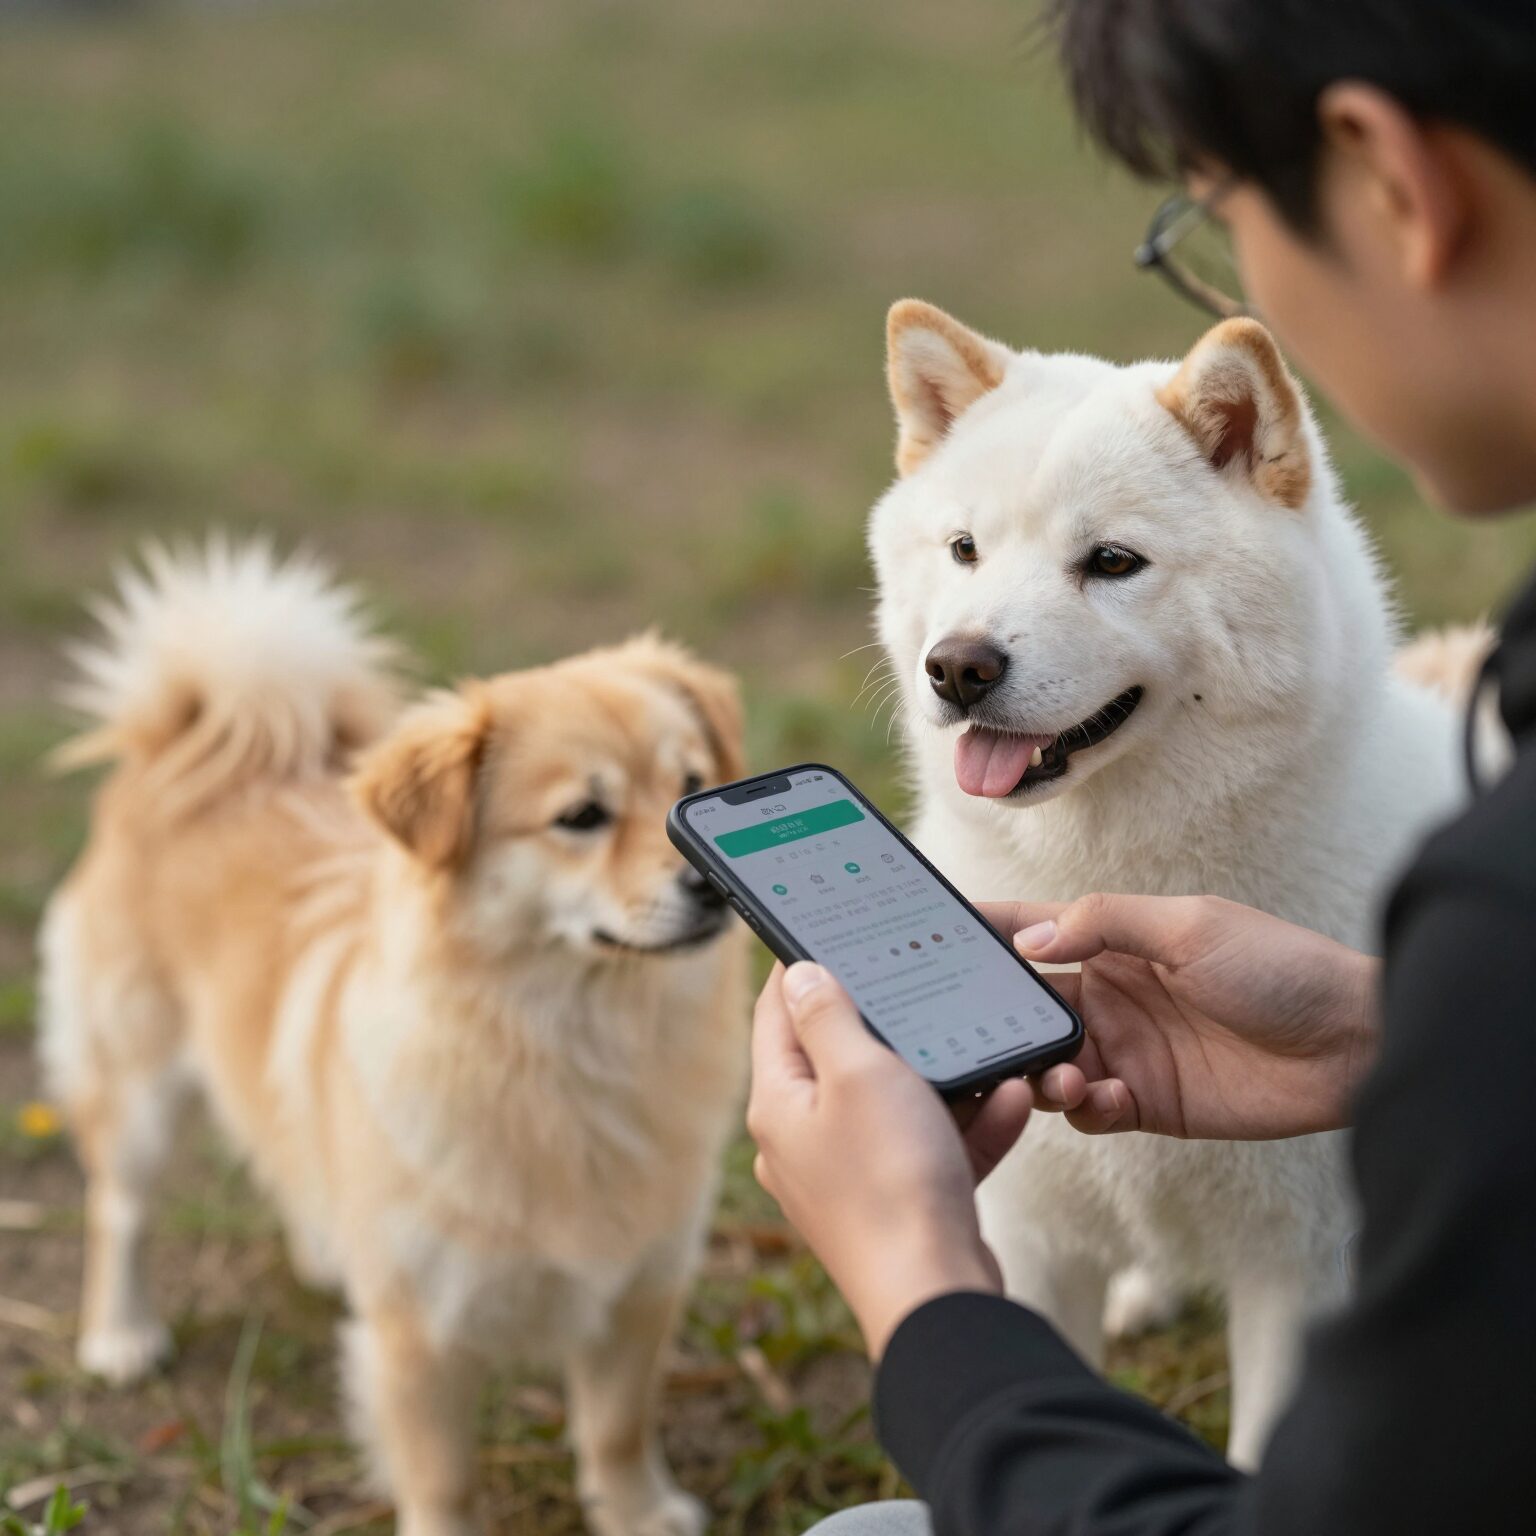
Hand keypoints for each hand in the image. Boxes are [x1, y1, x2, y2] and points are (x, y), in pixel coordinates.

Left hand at [748, 962, 1032, 1357]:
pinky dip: (970, 1124)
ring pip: (899, 1103)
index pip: (777, 1013)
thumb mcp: (860, 1074)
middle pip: (842, 1058)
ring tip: (992, 1055)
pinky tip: (1012, 1102)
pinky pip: (932, 1147)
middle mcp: (804, 1142)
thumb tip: (799, 974)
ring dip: (948, 1077)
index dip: (803, 966)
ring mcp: (850, 1178)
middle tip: (925, 986)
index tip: (833, 933)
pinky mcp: (897, 1206)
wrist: (938, 1297)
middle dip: (894, 1025)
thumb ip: (828, 1016)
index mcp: (779, 1104)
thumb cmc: (892, 1182)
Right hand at [979, 894, 1379, 1139]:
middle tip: (976, 1035)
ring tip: (1062, 1076)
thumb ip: (1103, 925)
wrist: (1353, 1045)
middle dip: (995, 1021)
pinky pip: (1089, 1112)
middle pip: (1024, 1008)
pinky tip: (1111, 1099)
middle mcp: (1107, 997)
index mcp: (1111, 942)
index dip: (978, 934)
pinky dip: (1085, 1109)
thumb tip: (1026, 940)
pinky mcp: (1148, 1104)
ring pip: (1046, 1065)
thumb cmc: (1279, 967)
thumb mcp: (1189, 927)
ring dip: (1039, 1072)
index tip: (925, 940)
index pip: (1028, 932)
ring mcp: (1125, 1052)